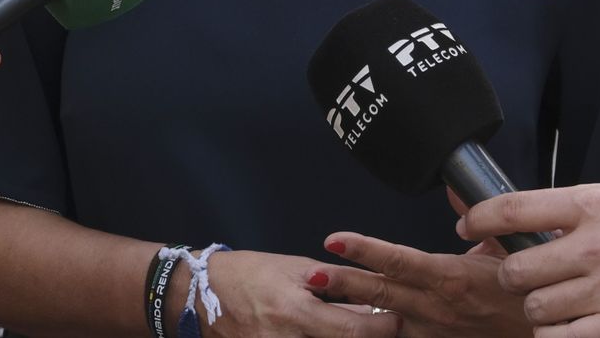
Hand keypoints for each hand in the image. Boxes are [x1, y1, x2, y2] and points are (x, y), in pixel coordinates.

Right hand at [189, 250, 399, 337]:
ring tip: (354, 331)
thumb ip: (334, 286)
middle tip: (384, 329)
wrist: (202, 295)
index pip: (351, 330)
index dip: (381, 329)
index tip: (397, 321)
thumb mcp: (295, 268)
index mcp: (295, 311)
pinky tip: (327, 337)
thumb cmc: (250, 274)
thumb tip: (370, 301)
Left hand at [311, 231, 524, 336]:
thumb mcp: (505, 248)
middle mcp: (435, 307)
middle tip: (310, 274)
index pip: (399, 260)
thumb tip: (455, 189)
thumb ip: (478, 218)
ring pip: (380, 320)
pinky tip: (347, 325)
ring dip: (349, 309)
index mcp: (450, 277)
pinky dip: (373, 330)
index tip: (335, 239)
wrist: (539, 334)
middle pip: (379, 292)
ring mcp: (431, 331)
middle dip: (342, 282)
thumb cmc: (521, 292)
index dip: (364, 249)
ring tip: (317, 298)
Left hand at [457, 182, 599, 335]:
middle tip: (525, 278)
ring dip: (538, 310)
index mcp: (592, 203)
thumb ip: (581, 212)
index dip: (478, 219)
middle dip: (514, 277)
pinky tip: (570, 329)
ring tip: (556, 304)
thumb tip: (537, 222)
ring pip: (537, 309)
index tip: (466, 225)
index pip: (511, 208)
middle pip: (517, 270)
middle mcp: (593, 244)